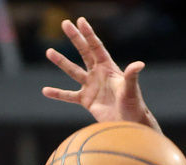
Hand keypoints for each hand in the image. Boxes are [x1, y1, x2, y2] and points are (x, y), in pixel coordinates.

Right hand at [41, 17, 159, 131]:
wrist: (128, 123)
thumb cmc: (133, 104)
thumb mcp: (131, 89)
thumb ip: (131, 76)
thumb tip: (139, 64)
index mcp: (108, 68)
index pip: (96, 47)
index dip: (88, 34)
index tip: (80, 21)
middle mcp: (98, 74)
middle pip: (84, 52)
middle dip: (75, 38)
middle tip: (64, 23)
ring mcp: (91, 86)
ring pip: (73, 71)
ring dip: (61, 62)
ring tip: (49, 51)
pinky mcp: (86, 100)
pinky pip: (69, 96)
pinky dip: (57, 94)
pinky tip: (45, 90)